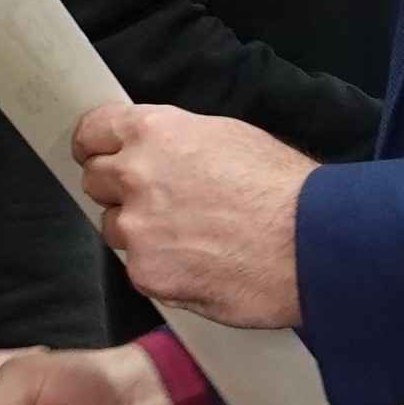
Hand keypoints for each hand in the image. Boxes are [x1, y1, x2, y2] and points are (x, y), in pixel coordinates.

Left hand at [78, 104, 315, 328]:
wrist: (310, 243)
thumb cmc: (282, 188)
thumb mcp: (227, 136)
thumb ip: (175, 142)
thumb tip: (154, 153)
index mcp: (154, 132)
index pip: (93, 131)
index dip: (95, 145)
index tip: (97, 154)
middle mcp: (135, 175)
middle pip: (96, 180)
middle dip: (119, 190)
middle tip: (159, 203)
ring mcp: (137, 228)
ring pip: (115, 228)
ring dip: (140, 233)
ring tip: (192, 238)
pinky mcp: (147, 273)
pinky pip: (139, 268)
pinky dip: (162, 269)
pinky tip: (201, 264)